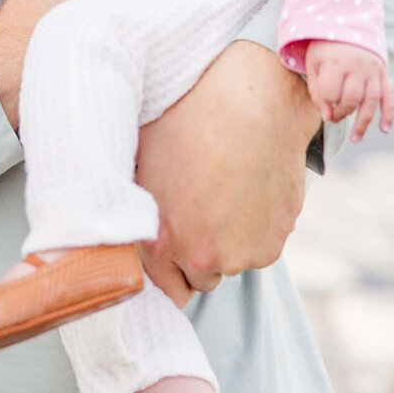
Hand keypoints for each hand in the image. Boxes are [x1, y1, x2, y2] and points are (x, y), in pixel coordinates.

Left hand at [136, 41, 320, 303]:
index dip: (167, 267)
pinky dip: (257, 227)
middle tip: (201, 207)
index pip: (164, 290)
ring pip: (232, 259)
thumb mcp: (141, 158)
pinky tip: (249, 188)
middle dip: (198, 251)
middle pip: (199, 276)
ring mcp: (243, 253)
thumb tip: (118, 221)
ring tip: (226, 189)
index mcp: (160, 243)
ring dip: (229, 239)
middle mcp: (202, 258)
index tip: (173, 246)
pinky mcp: (274, 242)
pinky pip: (260, 245)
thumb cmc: (190, 119)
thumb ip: (131, 205)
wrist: (253, 101)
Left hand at [304, 40, 393, 140]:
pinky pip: (389, 96)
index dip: (326, 102)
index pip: (331, 92)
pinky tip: (384, 129)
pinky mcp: (383, 73)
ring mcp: (372, 70)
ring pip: (371, 101)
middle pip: (351, 99)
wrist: (346, 23)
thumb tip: (328, 117)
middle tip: (334, 117)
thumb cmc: (325, 48)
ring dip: (364, 122)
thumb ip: (317, 91)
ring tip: (356, 139)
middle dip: (342, 112)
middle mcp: (357, 66)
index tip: (323, 103)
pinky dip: (389, 113)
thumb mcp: (313, 63)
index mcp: (336, 62)